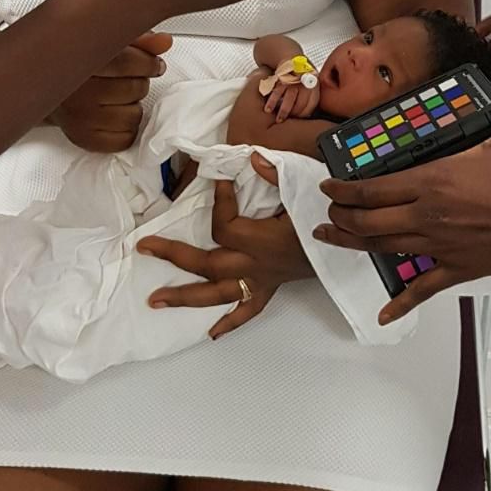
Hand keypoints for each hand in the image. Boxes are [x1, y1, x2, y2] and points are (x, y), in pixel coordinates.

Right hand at [48, 31, 171, 151]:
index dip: (149, 63)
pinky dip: (126, 129)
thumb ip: (138, 42)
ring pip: (134, 116)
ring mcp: (80, 118)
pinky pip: (126, 139)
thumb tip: (165, 42)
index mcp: (81, 61)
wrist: (51, 93)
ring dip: (133, 107)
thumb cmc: (83, 69)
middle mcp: (77, 91)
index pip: (128, 62)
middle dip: (139, 83)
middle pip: (135, 89)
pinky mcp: (84, 139)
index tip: (154, 65)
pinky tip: (114, 116)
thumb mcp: (108, 46)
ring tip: (117, 99)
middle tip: (126, 81)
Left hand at [138, 156, 312, 338]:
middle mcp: (255, 266)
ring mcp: (259, 281)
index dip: (217, 201)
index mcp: (262, 241)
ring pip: (217, 294)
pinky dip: (229, 323)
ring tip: (155, 299)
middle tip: (144, 248)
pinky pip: (247, 311)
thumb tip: (251, 157)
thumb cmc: (324, 220)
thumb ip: (276, 175)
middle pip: (207, 264)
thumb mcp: (304, 192)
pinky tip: (211, 333)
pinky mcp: (268, 289)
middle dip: (174, 255)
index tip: (215, 180)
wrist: (346, 249)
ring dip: (184, 296)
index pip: (225, 225)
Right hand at [264, 81, 319, 121]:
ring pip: (289, 100)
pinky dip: (271, 102)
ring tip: (278, 121)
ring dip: (283, 112)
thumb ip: (310, 99)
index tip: (298, 120)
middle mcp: (305, 83)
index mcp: (314, 87)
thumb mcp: (311, 85)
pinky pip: (276, 92)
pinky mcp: (281, 77)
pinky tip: (268, 110)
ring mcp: (293, 80)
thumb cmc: (301, 76)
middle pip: (300, 104)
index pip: (310, 106)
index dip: (304, 115)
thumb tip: (308, 118)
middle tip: (287, 122)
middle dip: (293, 115)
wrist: (291, 59)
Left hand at [314, 99, 490, 323]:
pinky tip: (384, 316)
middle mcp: (427, 214)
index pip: (372, 188)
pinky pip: (424, 290)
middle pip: (367, 220)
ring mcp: (439, 245)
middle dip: (340, 216)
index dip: (343, 189)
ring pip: (383, 248)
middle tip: (327, 213)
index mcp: (431, 181)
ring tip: (330, 239)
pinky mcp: (458, 269)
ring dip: (352, 243)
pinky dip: (401, 303)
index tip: (328, 188)